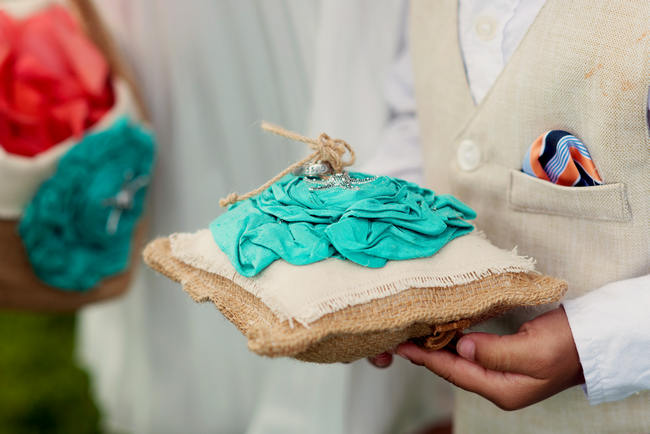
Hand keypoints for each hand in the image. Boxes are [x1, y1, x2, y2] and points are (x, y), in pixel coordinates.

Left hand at [376, 307, 584, 409]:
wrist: (595, 340)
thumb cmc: (569, 344)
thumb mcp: (533, 348)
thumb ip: (494, 351)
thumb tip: (460, 348)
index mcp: (503, 389)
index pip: (454, 373)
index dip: (426, 358)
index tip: (403, 346)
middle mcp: (498, 386)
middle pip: (452, 370)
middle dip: (426, 354)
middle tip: (399, 339)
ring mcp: (502, 374)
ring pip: (460, 361)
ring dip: (437, 348)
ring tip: (414, 334)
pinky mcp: (505, 360)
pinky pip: (471, 353)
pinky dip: (453, 343)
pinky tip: (442, 333)